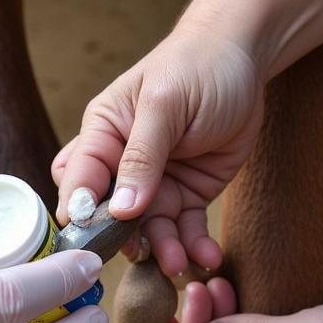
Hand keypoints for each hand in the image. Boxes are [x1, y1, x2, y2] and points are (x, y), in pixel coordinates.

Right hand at [53, 22, 265, 275]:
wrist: (244, 58)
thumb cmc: (197, 66)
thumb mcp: (165, 105)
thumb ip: (142, 157)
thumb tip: (121, 209)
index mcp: (103, 134)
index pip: (79, 178)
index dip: (81, 210)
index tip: (90, 238)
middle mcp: (122, 164)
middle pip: (110, 214)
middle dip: (124, 240)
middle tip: (142, 255)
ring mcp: (156, 183)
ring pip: (149, 228)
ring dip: (163, 249)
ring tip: (180, 264)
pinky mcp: (188, 194)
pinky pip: (185, 228)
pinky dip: (194, 245)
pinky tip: (205, 255)